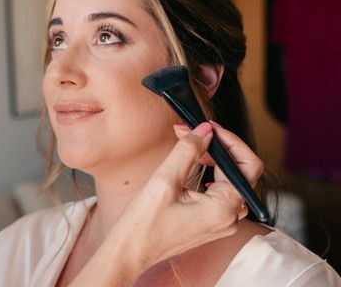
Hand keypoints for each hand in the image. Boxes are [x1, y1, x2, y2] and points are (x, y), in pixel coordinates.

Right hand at [70, 121, 263, 286]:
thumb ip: (189, 150)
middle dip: (217, 146)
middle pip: (240, 170)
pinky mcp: (210, 221)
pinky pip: (218, 191)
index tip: (209, 127)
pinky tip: (189, 163)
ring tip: (188, 144)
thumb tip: (205, 129)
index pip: (246, 164)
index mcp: (224, 208)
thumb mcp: (165, 179)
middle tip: (190, 131)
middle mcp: (229, 217)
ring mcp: (221, 221)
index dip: (230, 140)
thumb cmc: (144, 223)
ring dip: (211, 158)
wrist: (129, 251)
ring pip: (228, 179)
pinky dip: (207, 172)